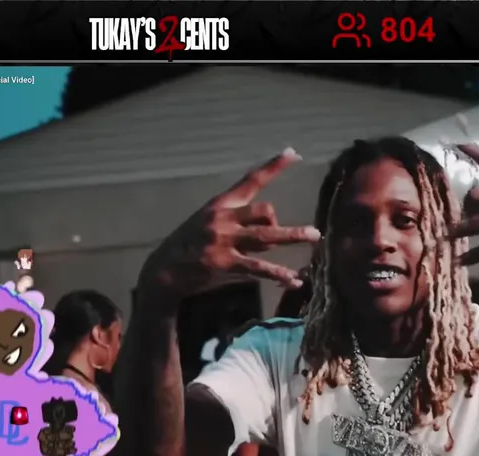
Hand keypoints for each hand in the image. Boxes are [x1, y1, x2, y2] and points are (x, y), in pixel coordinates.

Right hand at [140, 149, 320, 300]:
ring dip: (292, 236)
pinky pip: (258, 268)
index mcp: (221, 204)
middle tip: (300, 235)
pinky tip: (294, 279)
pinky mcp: (223, 263)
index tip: (294, 153)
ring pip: (265, 237)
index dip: (273, 166)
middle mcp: (222, 218)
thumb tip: (272, 236)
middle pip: (264, 211)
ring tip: (314, 237)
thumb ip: (239, 227)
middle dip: (279, 224)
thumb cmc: (190, 247)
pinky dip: (278, 273)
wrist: (164, 270)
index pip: (250, 180)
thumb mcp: (209, 226)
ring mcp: (222, 240)